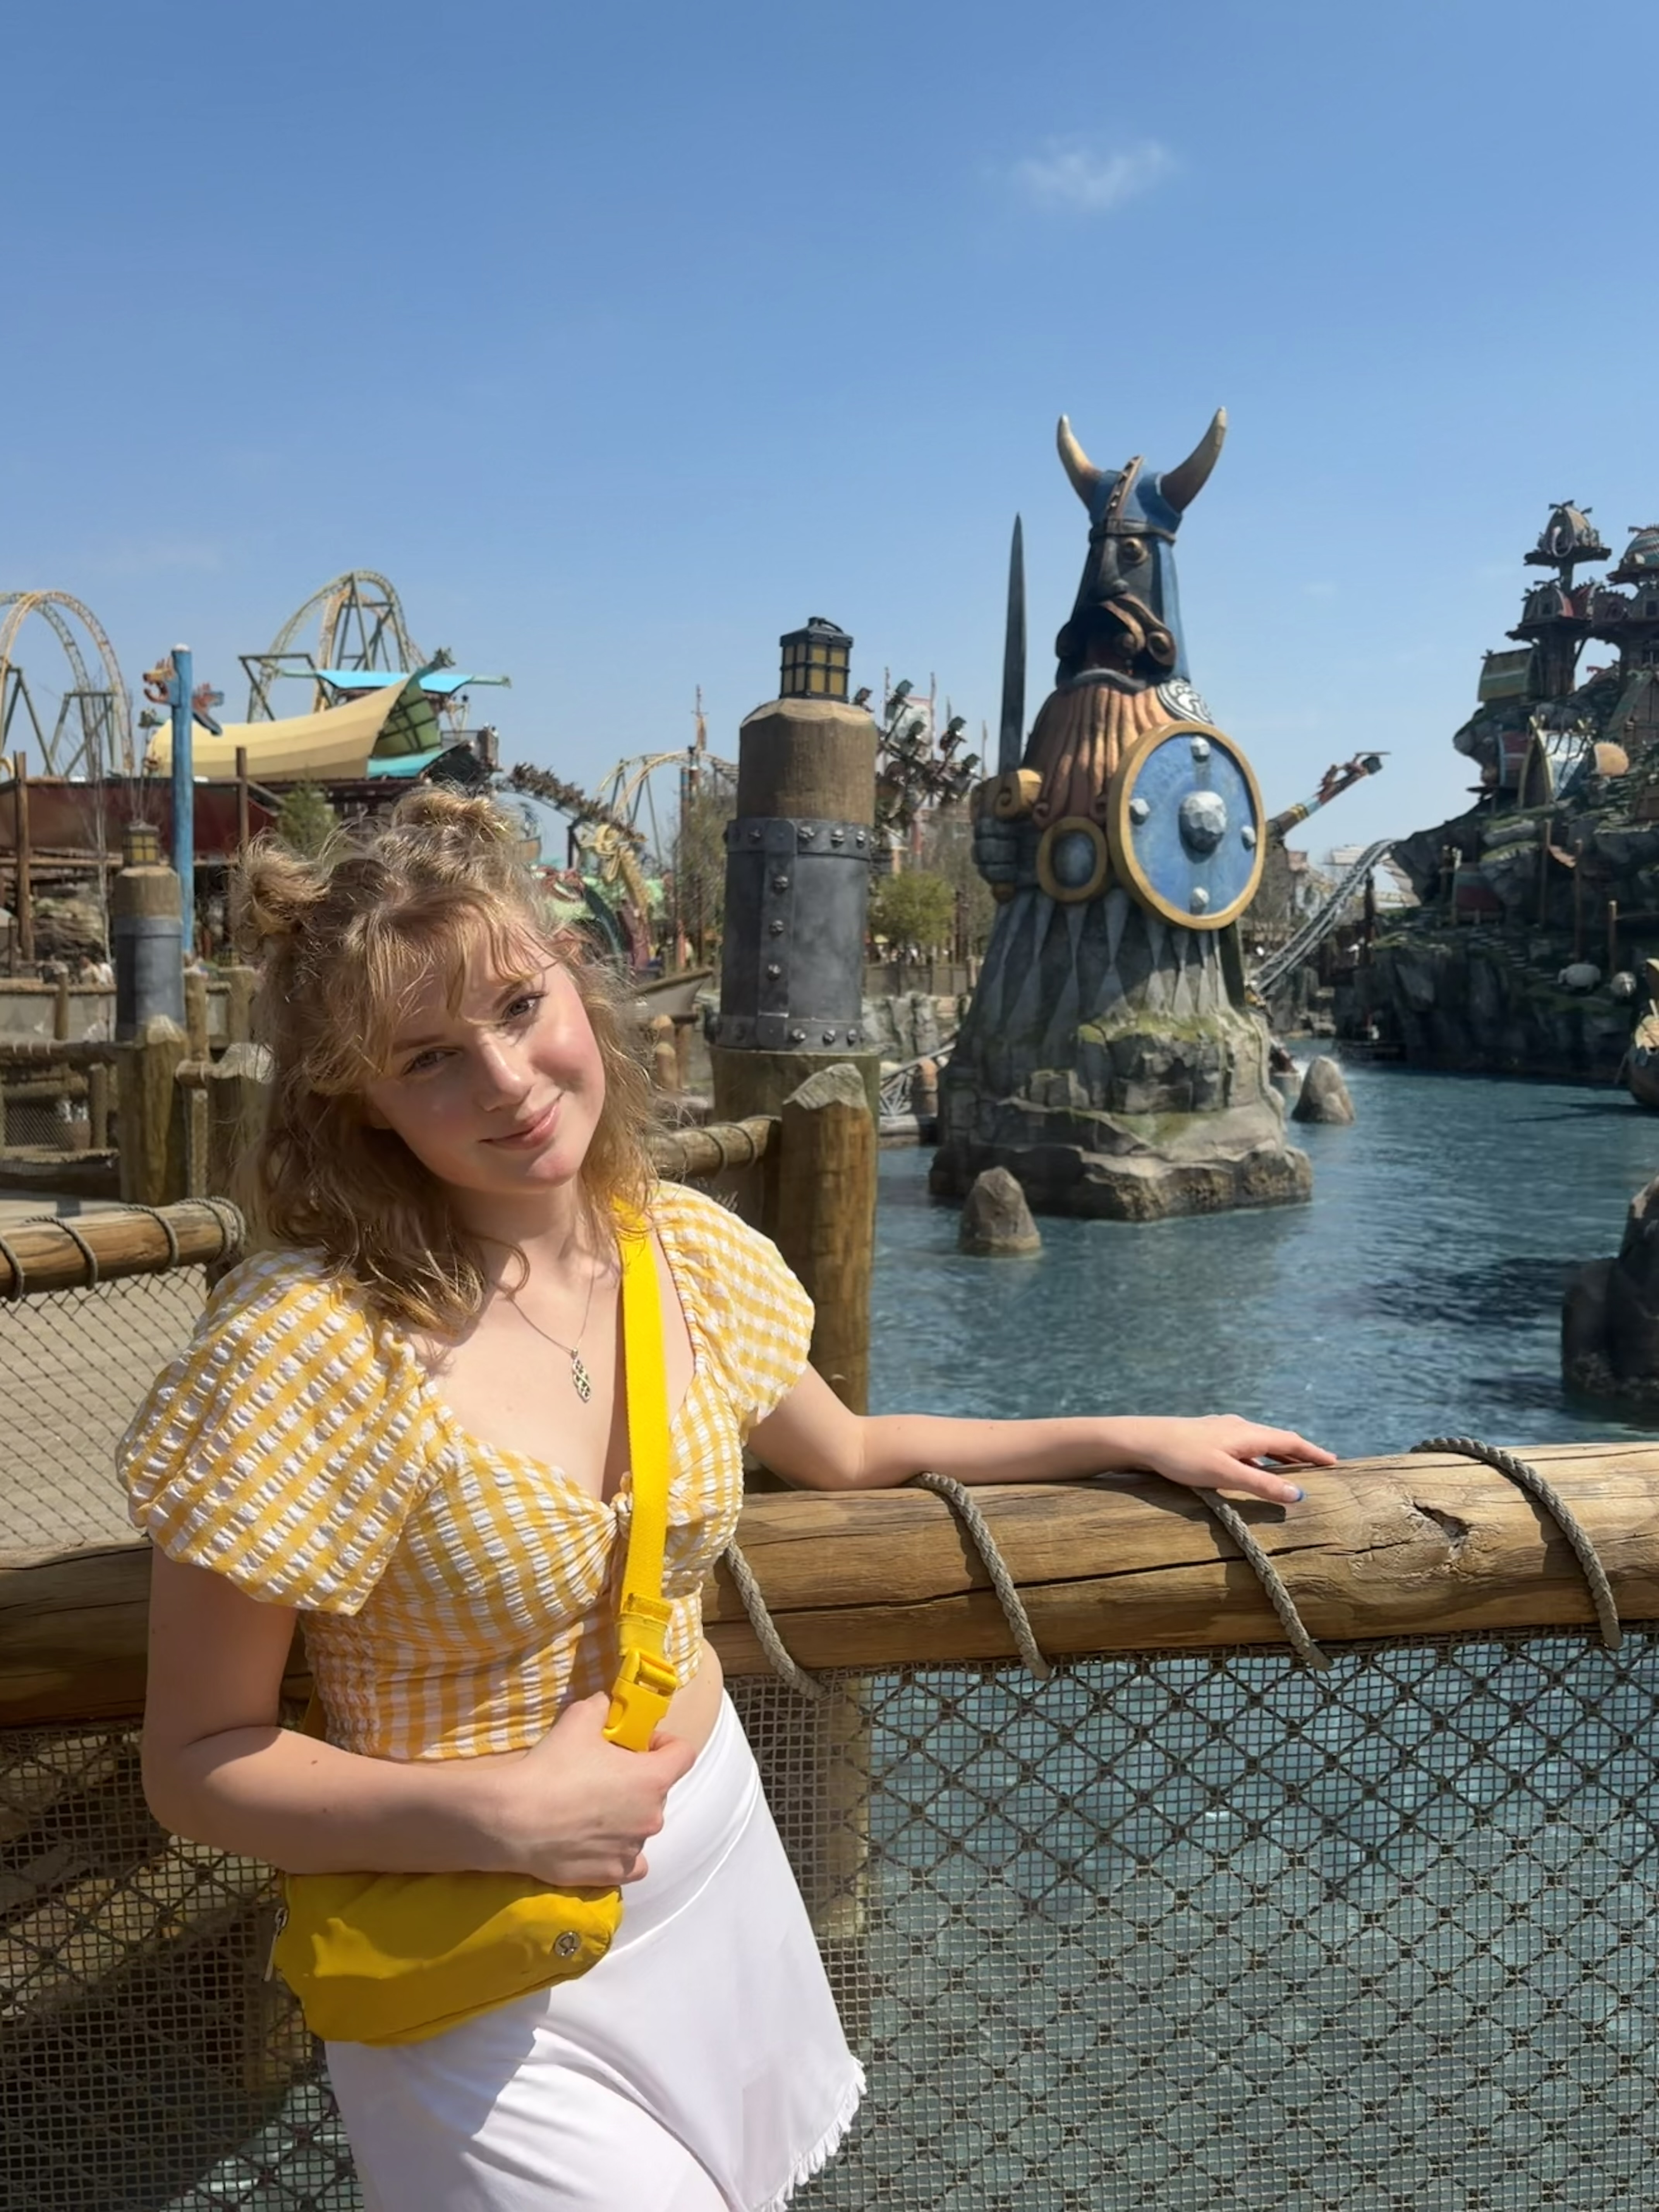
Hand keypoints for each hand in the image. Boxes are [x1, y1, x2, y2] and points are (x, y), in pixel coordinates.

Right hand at [494, 1692, 696, 1886]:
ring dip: (627, 1816)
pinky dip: (620, 1852)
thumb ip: (601, 1708)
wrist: (515, 1820)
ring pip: (641, 1827)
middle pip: (658, 1791)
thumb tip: (606, 1703)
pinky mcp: (612, 1874)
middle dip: (638, 1780)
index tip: (640, 1744)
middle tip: (604, 1773)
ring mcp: (633, 1849)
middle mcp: (652, 1816)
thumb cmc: (553, 1767)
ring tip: (592, 1809)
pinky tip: (599, 1842)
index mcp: (653, 1778)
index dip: (664, 1744)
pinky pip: (631, 1863)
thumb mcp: (578, 1720)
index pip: (683, 1755)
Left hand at [1122, 1416, 1334, 1505]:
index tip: (1335, 1463)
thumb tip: (1298, 1495)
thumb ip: (1261, 1486)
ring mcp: (1224, 1430)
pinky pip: (1245, 1447)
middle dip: (1301, 1454)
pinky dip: (1259, 1458)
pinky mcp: (1209, 1437)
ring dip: (1280, 1456)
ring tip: (1294, 1471)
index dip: (1314, 1453)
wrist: (1144, 1440)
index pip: (1291, 1442)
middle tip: (1321, 1467)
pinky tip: (1253, 1470)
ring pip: (1261, 1443)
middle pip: (1279, 1440)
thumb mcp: (1226, 1474)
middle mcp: (1240, 1427)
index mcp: (1249, 1434)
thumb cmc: (1183, 1457)